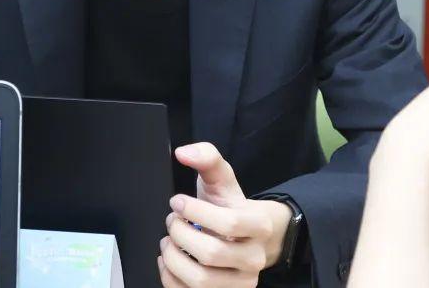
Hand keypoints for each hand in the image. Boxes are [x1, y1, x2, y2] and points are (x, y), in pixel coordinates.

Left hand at [158, 142, 292, 287]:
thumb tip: (183, 152)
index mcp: (259, 226)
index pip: (229, 223)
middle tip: (172, 221)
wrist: (245, 239)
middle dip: (180, 234)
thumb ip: (207, 158)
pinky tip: (169, 259)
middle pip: (210, 254)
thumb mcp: (222, 180)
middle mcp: (254, 260)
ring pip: (199, 281)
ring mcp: (240, 284)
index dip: (195, 211)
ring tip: (169, 241)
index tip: (177, 201)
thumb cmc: (230, 207)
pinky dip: (170, 277)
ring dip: (173, 257)